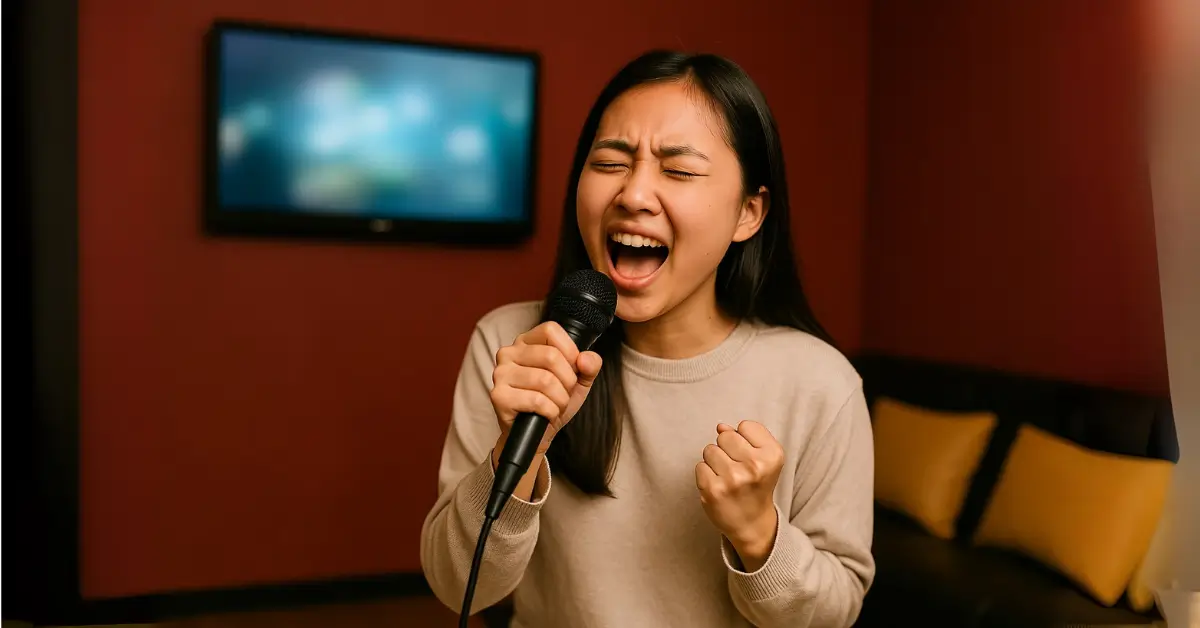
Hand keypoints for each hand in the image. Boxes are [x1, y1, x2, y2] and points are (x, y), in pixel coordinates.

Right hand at [489, 321, 602, 464]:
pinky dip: (550, 411)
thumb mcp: (578, 381)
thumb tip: (586, 359)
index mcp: (526, 342)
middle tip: (564, 393)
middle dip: (567, 381)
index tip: (572, 370)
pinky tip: (546, 414)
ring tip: (555, 405)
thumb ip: (589, 366)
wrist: (537, 434)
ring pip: (545, 380)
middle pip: (551, 356)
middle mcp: (508, 353)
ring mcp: (500, 374)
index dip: (570, 351)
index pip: (551, 330)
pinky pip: (536, 401)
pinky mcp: (499, 396)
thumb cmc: (553, 402)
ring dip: (560, 399)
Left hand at [695, 421, 784, 567]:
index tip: (750, 456)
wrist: (752, 523)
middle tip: (737, 468)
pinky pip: (700, 466)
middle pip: (725, 436)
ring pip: (710, 449)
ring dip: (715, 461)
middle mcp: (755, 466)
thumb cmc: (757, 486)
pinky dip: (706, 475)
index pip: (745, 426)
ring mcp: (733, 479)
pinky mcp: (713, 490)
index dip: (745, 439)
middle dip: (727, 448)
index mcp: (772, 455)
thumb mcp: (766, 458)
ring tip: (727, 477)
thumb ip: (747, 437)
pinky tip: (719, 486)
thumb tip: (720, 427)